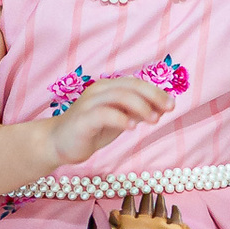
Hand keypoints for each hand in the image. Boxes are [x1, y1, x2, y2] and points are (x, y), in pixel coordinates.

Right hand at [49, 75, 170, 165]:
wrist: (58, 144)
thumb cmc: (90, 131)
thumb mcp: (118, 120)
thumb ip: (136, 113)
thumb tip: (160, 109)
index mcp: (108, 88)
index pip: (136, 84)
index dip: (156, 92)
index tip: (171, 105)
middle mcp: (99, 91)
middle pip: (130, 86)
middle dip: (153, 97)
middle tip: (168, 110)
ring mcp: (89, 104)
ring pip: (119, 96)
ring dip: (140, 107)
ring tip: (154, 120)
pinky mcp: (82, 119)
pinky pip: (104, 114)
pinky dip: (120, 119)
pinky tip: (131, 128)